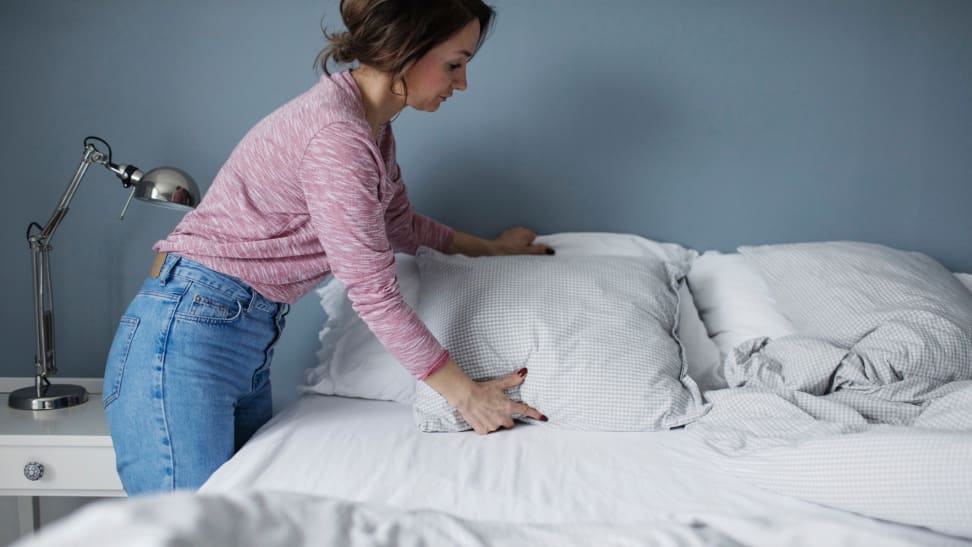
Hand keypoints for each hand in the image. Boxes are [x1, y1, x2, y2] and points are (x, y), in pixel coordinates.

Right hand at [423, 360, 546, 433]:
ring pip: (498, 427)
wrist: (465, 396)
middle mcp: (503, 418)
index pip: (525, 411)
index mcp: (508, 407)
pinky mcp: (484, 431)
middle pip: (510, 424)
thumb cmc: (482, 388)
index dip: (536, 414)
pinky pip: (487, 431)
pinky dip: (485, 426)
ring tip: (486, 413)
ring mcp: (493, 426)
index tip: (544, 418)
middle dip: (506, 419)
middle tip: (497, 412)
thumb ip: (513, 380)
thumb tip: (525, 372)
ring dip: (495, 422)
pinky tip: (480, 418)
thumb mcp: (498, 384)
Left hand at [492, 227, 553, 255]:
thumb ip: (539, 250)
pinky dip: (513, 243)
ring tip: (515, 252)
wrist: (496, 250)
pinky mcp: (507, 234)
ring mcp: (513, 230)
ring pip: (521, 238)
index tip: (531, 252)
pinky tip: (510, 249)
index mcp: (528, 232)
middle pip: (529, 238)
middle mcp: (521, 229)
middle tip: (523, 254)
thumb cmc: (512, 251)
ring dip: (520, 244)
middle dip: (527, 245)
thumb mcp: (528, 252)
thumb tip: (551, 250)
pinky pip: (514, 238)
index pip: (536, 239)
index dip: (534, 246)